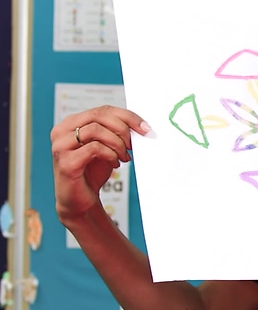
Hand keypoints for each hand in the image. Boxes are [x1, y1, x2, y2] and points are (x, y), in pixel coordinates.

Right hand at [50, 106, 149, 222]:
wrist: (80, 200)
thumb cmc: (92, 171)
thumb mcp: (106, 146)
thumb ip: (115, 132)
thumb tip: (141, 125)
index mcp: (71, 123)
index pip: (103, 110)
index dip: (127, 117)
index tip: (145, 127)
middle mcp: (61, 131)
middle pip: (99, 116)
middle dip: (123, 129)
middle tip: (133, 144)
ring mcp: (60, 146)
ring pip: (96, 130)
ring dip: (117, 143)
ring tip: (124, 156)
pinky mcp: (65, 162)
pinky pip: (94, 148)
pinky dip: (110, 154)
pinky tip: (115, 163)